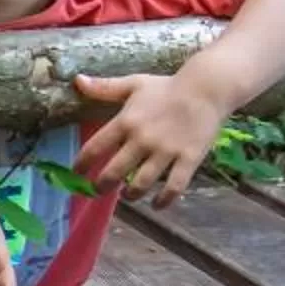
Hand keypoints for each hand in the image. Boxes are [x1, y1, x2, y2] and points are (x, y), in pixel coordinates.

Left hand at [75, 69, 225, 206]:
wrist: (207, 88)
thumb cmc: (167, 86)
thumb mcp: (134, 84)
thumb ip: (105, 87)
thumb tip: (77, 81)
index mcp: (126, 121)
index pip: (95, 148)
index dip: (82, 164)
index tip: (77, 173)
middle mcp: (142, 140)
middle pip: (114, 173)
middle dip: (102, 186)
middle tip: (99, 189)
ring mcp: (165, 152)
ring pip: (141, 184)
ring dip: (130, 195)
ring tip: (127, 196)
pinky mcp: (188, 159)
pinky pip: (174, 187)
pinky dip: (163, 201)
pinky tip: (157, 204)